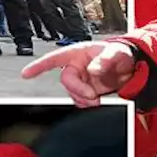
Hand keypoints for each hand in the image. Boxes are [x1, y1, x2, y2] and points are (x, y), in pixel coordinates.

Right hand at [20, 41, 136, 106]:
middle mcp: (76, 66)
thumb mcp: (117, 52)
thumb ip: (106, 60)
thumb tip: (94, 69)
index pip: (54, 58)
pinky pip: (79, 100)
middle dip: (78, 90)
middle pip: (66, 80)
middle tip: (93, 95)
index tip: (26, 74)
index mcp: (78, 53)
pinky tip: (95, 101)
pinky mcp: (85, 90)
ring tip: (97, 99)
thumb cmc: (120, 54)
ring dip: (83, 99)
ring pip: (72, 93)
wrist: (130, 68)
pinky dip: (86, 103)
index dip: (39, 66)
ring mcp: (80, 79)